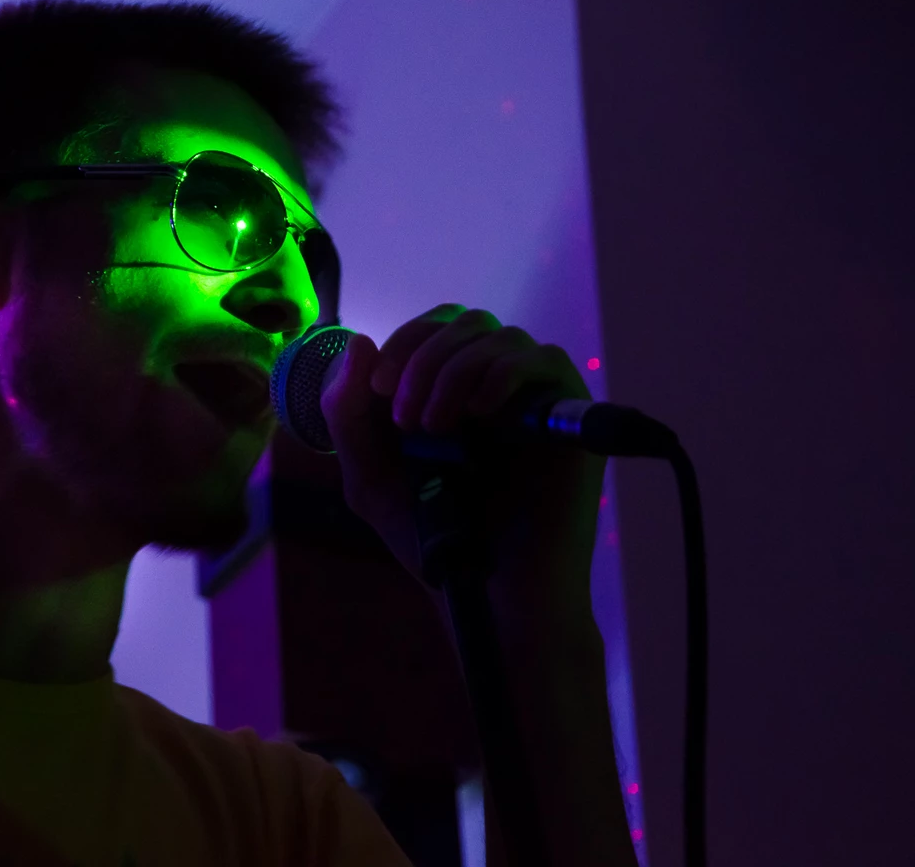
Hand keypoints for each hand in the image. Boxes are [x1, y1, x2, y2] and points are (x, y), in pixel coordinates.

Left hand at [319, 304, 606, 620]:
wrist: (483, 593)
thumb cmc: (431, 538)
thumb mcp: (369, 475)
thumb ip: (349, 414)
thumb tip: (359, 343)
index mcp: (450, 389)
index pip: (433, 328)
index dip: (404, 343)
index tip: (379, 390)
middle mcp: (494, 386)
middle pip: (465, 322)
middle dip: (424, 358)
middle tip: (406, 416)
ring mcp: (531, 399)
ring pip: (500, 336)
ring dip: (454, 371)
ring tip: (435, 427)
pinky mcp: (565, 418)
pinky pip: (543, 359)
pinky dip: (503, 373)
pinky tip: (477, 412)